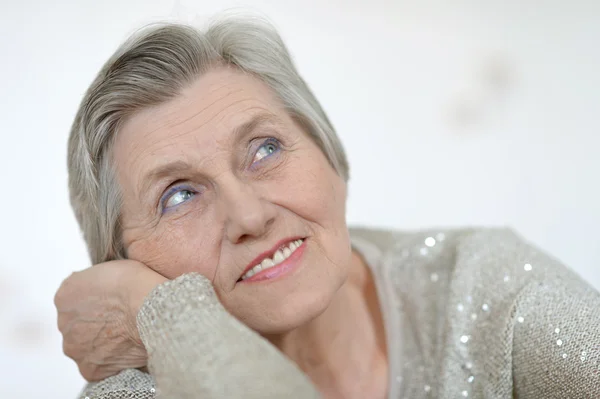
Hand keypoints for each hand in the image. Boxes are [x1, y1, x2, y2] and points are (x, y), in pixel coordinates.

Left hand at [54, 260, 167, 380]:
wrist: (149, 308)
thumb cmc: (136, 283)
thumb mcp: (110, 266)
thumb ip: (96, 280)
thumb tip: (100, 288)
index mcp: (65, 295)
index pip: (77, 299)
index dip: (98, 299)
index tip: (114, 301)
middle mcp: (63, 323)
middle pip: (78, 325)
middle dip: (96, 324)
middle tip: (122, 319)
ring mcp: (75, 349)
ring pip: (87, 347)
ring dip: (103, 343)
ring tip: (128, 335)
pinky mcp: (91, 369)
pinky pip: (101, 366)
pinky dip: (113, 361)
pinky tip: (129, 350)